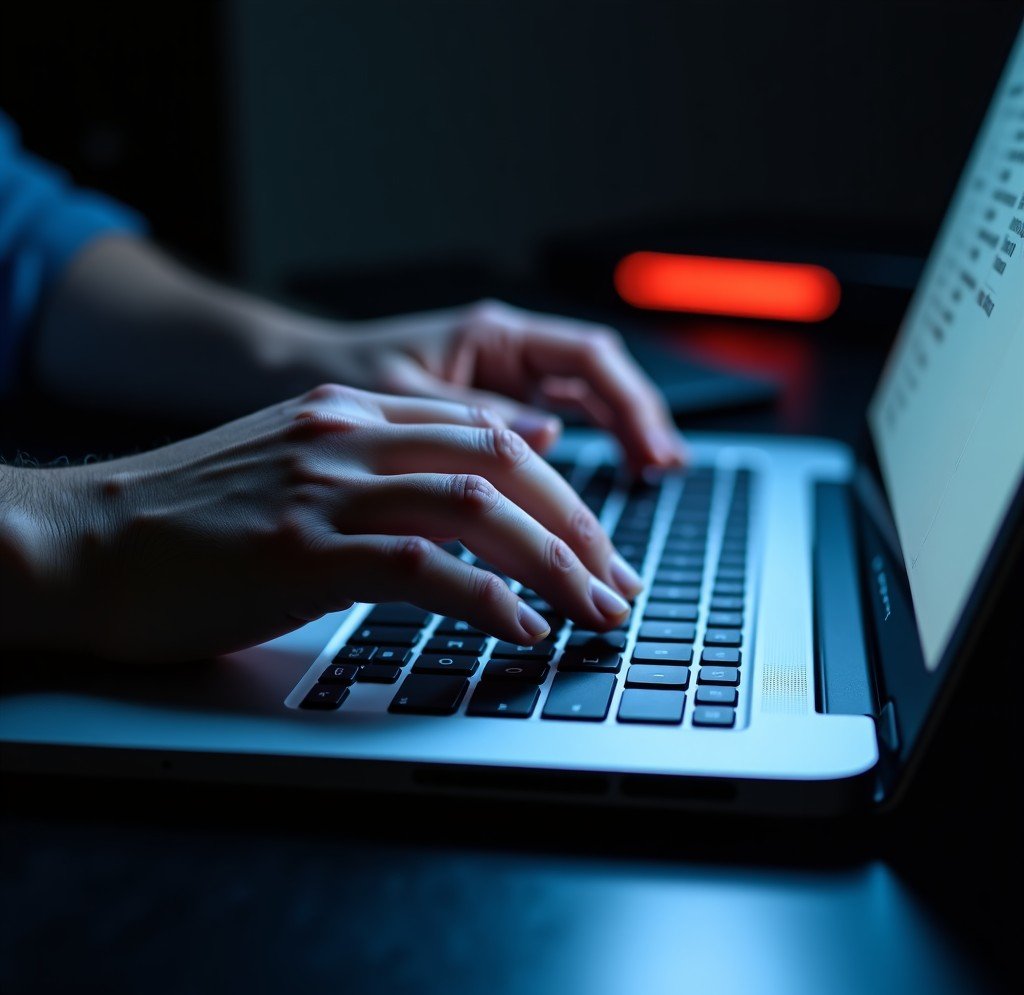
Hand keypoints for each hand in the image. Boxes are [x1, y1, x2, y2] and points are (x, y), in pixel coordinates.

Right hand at [9, 384, 642, 661]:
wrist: (86, 541)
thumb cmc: (192, 521)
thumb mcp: (296, 468)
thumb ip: (380, 467)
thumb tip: (474, 495)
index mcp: (350, 413)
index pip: (486, 433)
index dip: (561, 492)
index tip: (598, 542)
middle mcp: (347, 436)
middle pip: (503, 463)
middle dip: (579, 527)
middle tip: (619, 581)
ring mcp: (326, 489)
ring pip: (479, 509)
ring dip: (554, 564)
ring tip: (595, 611)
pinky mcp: (302, 549)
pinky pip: (423, 566)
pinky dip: (487, 599)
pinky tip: (522, 630)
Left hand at [287, 300, 686, 473]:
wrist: (294, 385)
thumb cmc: (334, 380)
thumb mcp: (397, 400)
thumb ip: (470, 417)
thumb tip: (550, 436)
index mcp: (489, 335)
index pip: (587, 357)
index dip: (630, 402)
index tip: (652, 451)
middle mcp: (505, 354)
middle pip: (598, 382)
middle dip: (637, 425)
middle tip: (662, 474)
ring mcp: (502, 383)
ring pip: (584, 405)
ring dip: (619, 438)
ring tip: (650, 480)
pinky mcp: (490, 415)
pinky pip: (552, 430)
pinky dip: (581, 455)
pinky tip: (596, 487)